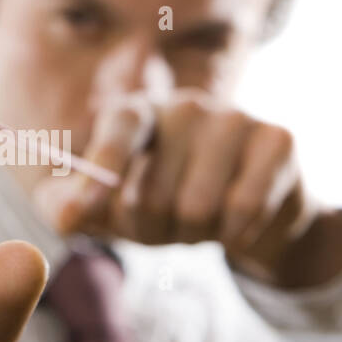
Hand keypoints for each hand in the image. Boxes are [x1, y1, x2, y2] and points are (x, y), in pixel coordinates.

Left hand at [34, 91, 341, 288]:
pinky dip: (235, 234)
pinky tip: (237, 225)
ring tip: (202, 223)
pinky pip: (244, 207)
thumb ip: (75, 209)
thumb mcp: (114, 211)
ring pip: (199, 207)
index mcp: (137, 113)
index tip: (76, 215)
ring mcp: (234, 117)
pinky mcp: (277, 139)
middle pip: (156, 194)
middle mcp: (185, 106)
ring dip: (196, 236)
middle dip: (157, 232)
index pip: (119, 128)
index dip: (101, 170)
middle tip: (170, 225)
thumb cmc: (165, 207)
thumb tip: (64, 219)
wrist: (247, 218)